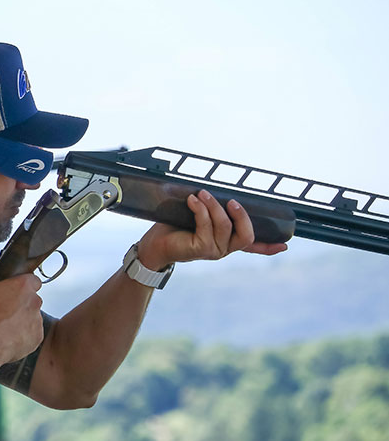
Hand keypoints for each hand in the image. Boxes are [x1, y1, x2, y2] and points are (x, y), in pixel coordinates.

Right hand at [0, 274, 43, 365]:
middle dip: (21, 304)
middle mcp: (34, 302)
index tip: (16, 290)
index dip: (24, 285)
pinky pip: (32, 335)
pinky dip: (23, 336)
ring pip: (32, 318)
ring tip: (5, 326)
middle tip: (4, 310)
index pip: (33, 280)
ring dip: (22, 321)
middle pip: (32, 300)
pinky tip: (9, 337)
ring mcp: (37, 321)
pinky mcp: (37, 338)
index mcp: (23, 286)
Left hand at [137, 190, 287, 268]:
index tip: (285, 244)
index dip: (269, 246)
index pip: (253, 247)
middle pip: (246, 235)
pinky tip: (193, 200)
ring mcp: (213, 251)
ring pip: (224, 226)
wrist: (155, 244)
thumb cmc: (176, 227)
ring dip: (214, 206)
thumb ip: (213, 210)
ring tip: (201, 194)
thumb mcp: (199, 217)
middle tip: (232, 201)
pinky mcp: (200, 248)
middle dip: (241, 215)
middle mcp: (224, 248)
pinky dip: (200, 209)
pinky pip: (206, 225)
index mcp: (227, 242)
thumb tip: (219, 190)